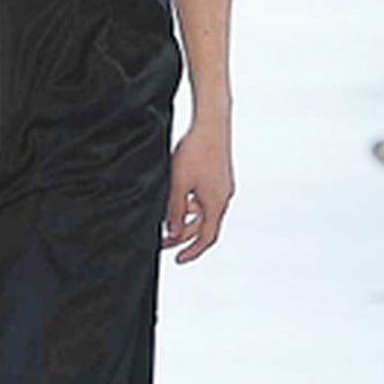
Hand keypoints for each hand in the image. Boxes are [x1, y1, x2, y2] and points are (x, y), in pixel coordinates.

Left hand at [162, 121, 233, 263]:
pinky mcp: (218, 177)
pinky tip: (176, 198)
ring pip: (203, 212)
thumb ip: (175, 210)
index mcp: (216, 203)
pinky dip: (190, 205)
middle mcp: (222, 198)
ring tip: (164, 220)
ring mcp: (222, 187)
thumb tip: (172, 232)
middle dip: (182, 236)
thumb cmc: (195, 151)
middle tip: (161, 241)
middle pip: (203, 226)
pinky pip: (204, 199)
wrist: (212, 123)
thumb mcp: (178, 184)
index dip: (192, 251)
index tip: (178, 259)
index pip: (206, 237)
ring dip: (185, 219)